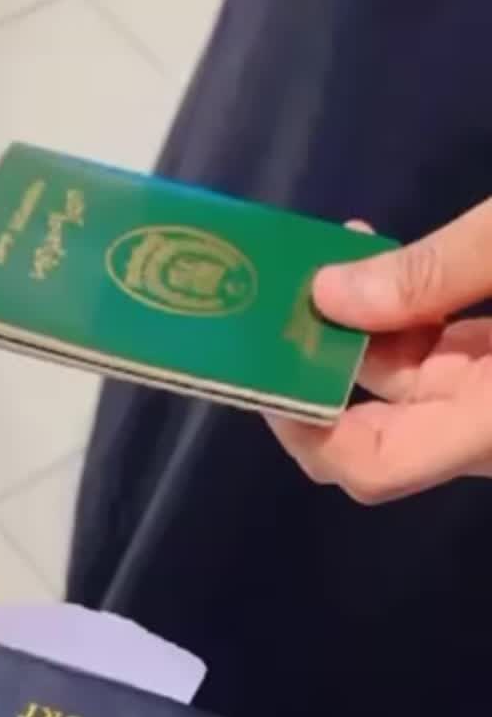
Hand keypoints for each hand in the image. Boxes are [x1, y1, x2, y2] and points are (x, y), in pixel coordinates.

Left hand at [270, 199, 491, 500]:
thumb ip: (437, 271)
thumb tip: (331, 294)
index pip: (376, 466)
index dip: (307, 428)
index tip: (267, 362)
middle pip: (382, 424)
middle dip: (326, 359)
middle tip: (285, 291)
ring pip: (412, 382)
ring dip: (365, 323)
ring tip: (335, 250)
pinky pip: (449, 357)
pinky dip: (412, 314)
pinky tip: (386, 258)